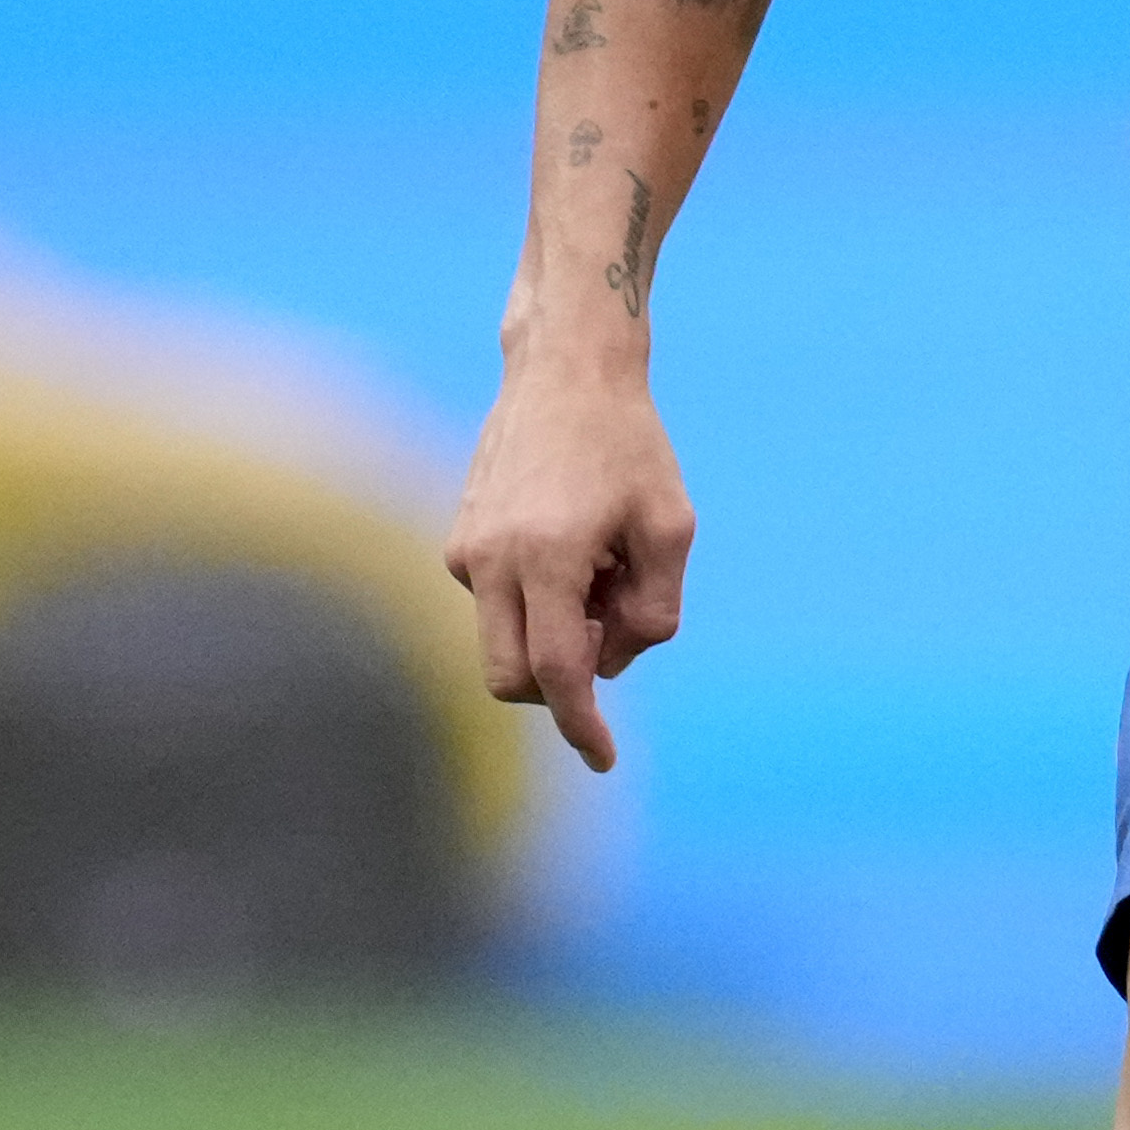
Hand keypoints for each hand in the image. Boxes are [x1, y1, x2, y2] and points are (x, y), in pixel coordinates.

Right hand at [445, 347, 693, 772]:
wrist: (566, 369)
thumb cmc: (630, 446)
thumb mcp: (671, 528)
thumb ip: (654, 613)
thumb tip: (610, 665)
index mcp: (548, 557)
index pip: (556, 672)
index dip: (580, 725)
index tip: (603, 759)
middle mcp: (492, 559)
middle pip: (511, 676)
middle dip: (560, 684)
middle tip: (612, 626)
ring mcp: (466, 549)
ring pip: (502, 641)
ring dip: (552, 633)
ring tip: (601, 563)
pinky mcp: (458, 538)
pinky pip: (496, 604)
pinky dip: (534, 603)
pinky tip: (573, 547)